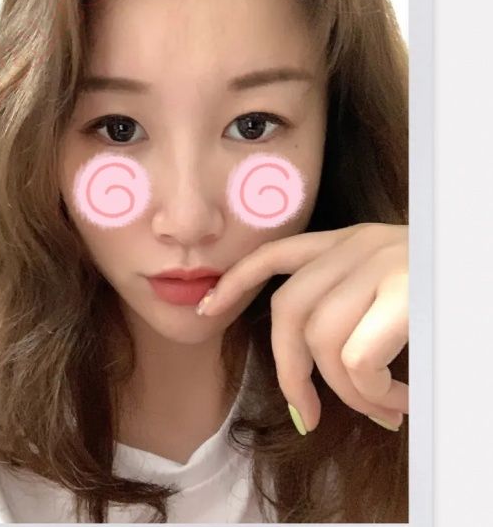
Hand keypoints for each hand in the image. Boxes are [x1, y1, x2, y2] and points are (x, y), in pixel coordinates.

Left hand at [198, 223, 408, 431]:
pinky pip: (358, 358)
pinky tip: (401, 402)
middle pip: (288, 308)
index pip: (276, 254)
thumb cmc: (453, 301)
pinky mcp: (408, 292)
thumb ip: (361, 308)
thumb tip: (333, 368)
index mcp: (352, 242)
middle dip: (289, 371)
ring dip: (347, 392)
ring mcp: (381, 264)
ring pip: (321, 339)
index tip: (205, 307)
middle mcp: (360, 246)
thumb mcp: (405, 290)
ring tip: (384, 411)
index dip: (236, 281)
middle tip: (308, 415)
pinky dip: (371, 392)